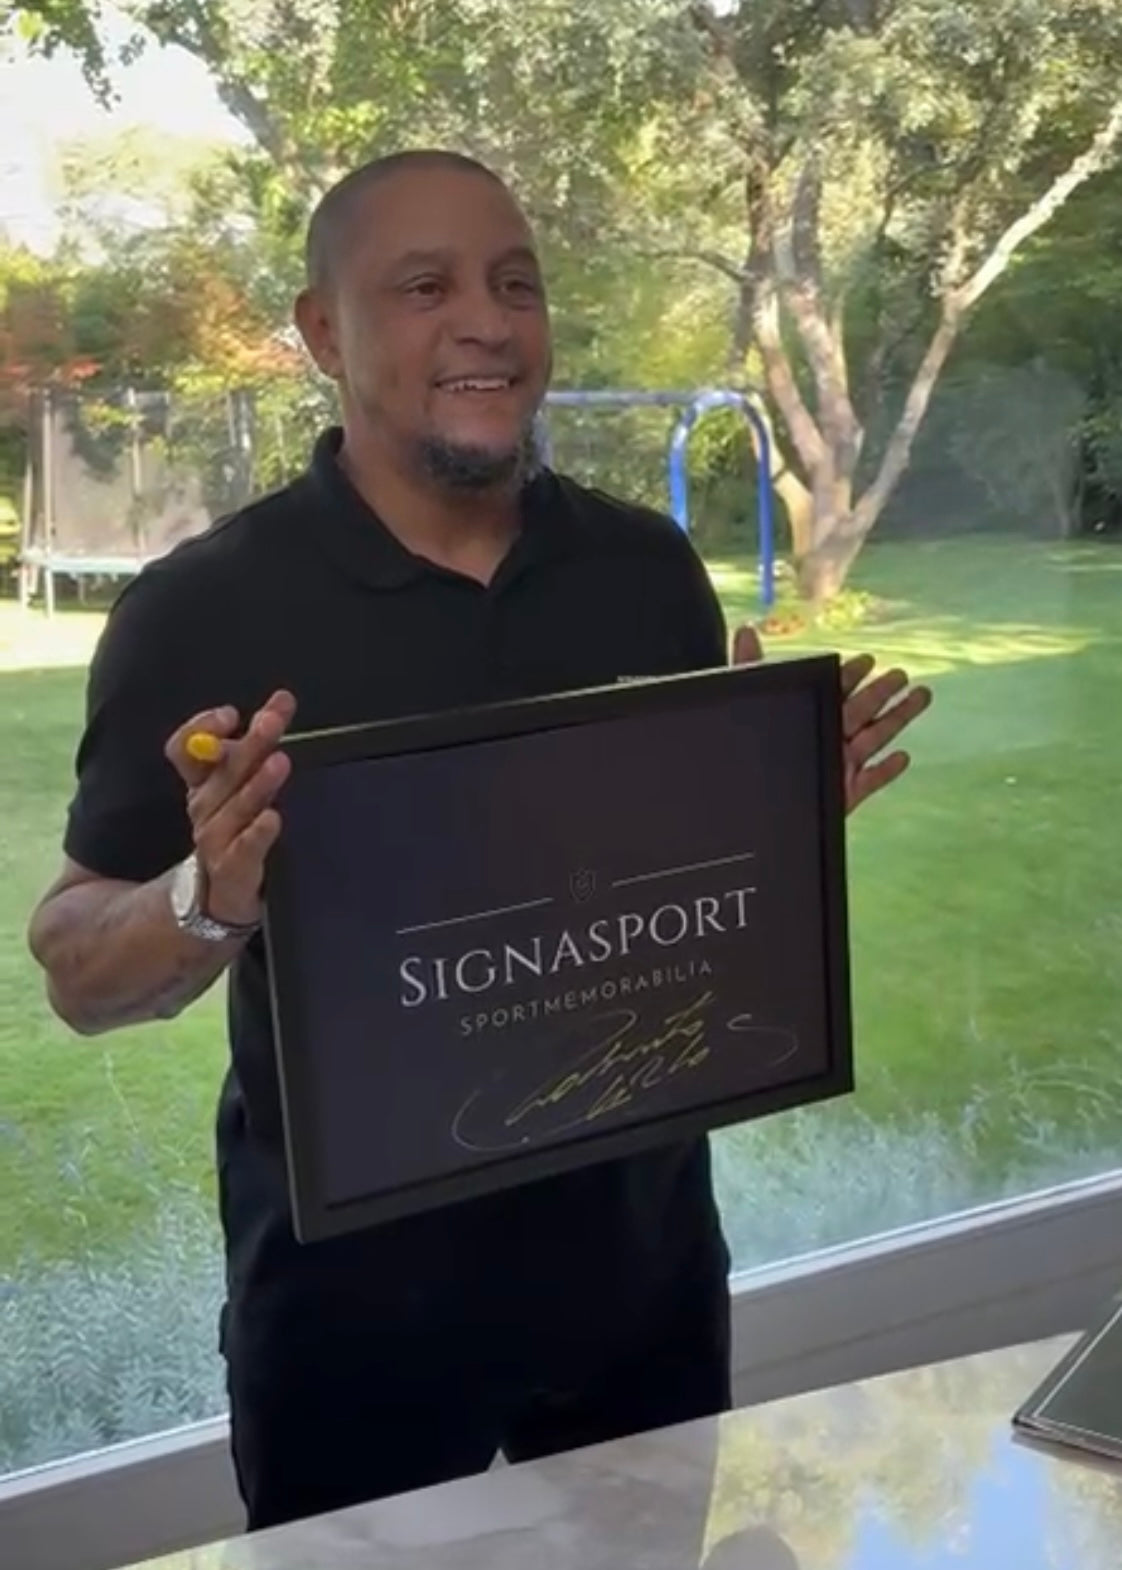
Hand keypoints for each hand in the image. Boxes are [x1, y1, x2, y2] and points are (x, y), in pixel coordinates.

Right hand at [166, 690, 296, 924]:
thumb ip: (250, 748)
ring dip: (256, 785)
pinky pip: (244, 850)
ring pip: (234, 809)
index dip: (201, 729)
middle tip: (272, 721)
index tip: (231, 714)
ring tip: (280, 762)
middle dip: (249, 745)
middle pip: (220, 773)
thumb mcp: (235, 789)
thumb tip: (273, 705)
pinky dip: (257, 834)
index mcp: (201, 785)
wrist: (215, 902)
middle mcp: (203, 809)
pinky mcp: (233, 872)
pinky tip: (273, 819)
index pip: (184, 750)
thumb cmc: (234, 836)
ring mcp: (215, 842)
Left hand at [731, 627, 931, 815]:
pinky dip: (886, 770)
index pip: (834, 688)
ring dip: (898, 717)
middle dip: (881, 691)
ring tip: (921, 697)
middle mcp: (828, 736)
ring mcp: (840, 765)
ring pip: (874, 737)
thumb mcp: (747, 702)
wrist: (750, 805)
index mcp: (810, 714)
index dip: (850, 674)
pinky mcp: (846, 793)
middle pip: (861, 709)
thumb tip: (744, 629)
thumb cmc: (747, 751)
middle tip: (900, 675)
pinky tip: (903, 757)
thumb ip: (747, 667)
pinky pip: (870, 781)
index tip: (866, 660)